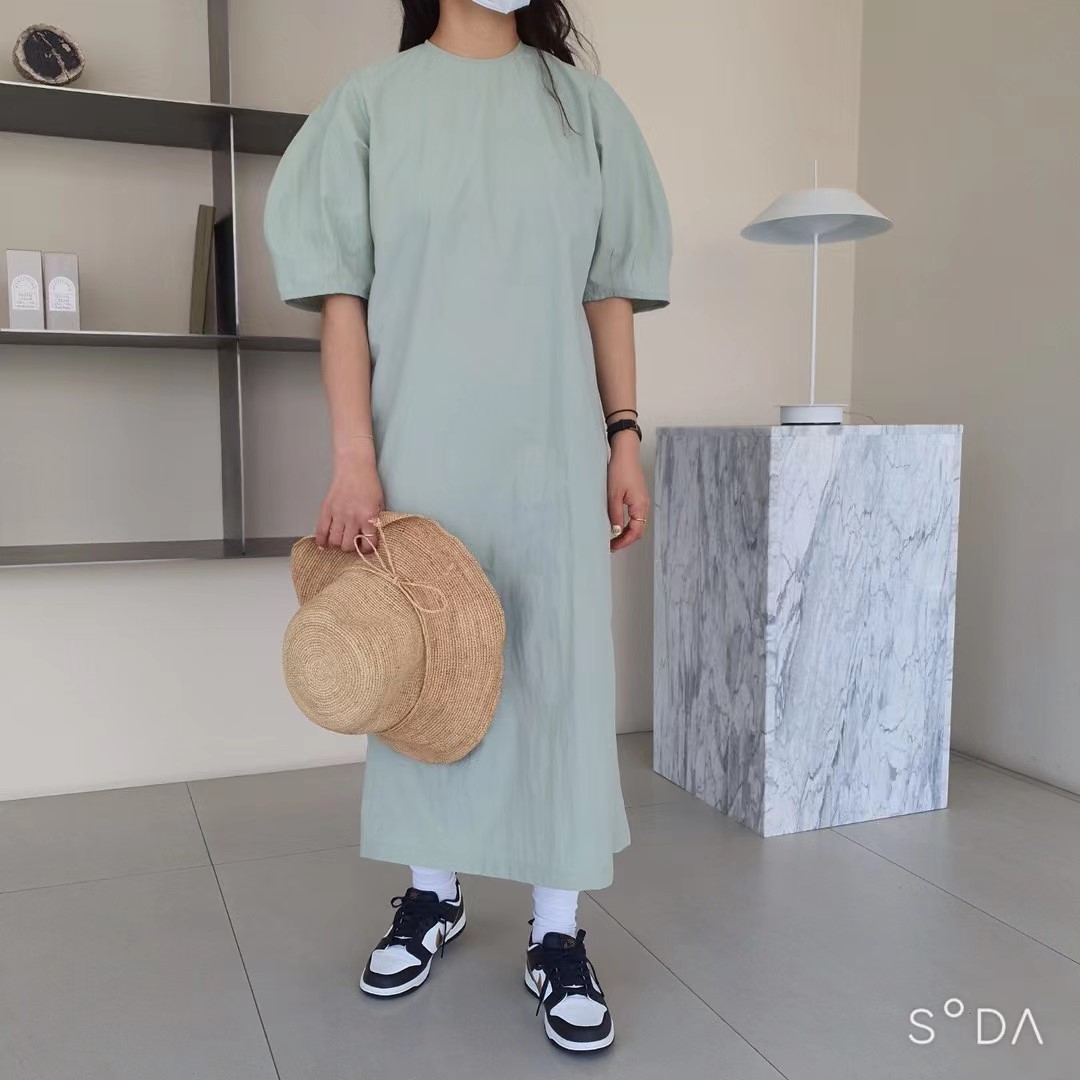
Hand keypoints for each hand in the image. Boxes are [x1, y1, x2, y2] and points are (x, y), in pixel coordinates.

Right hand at [316, 443, 384, 552]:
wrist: (354, 467)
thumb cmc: (369, 484)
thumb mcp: (379, 503)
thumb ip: (375, 521)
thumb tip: (371, 537)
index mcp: (368, 517)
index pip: (368, 543)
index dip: (367, 550)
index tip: (366, 548)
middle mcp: (352, 518)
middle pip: (348, 545)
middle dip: (351, 548)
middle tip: (352, 543)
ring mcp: (337, 514)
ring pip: (334, 541)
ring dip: (338, 544)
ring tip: (340, 541)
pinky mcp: (326, 509)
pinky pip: (321, 530)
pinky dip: (321, 540)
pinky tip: (323, 545)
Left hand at [607, 432, 648, 551]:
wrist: (625, 452)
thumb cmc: (620, 470)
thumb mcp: (613, 495)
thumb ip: (615, 515)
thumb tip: (615, 532)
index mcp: (640, 507)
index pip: (636, 532)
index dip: (624, 542)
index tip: (612, 547)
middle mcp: (644, 505)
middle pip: (638, 530)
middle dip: (625, 540)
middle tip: (611, 545)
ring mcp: (642, 501)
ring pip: (637, 524)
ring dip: (626, 532)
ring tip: (612, 537)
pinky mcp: (638, 496)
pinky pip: (635, 516)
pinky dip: (627, 524)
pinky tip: (617, 524)